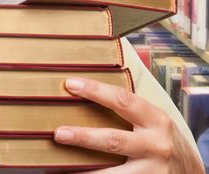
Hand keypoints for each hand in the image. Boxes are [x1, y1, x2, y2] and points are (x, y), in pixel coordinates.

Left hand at [53, 77, 203, 173]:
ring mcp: (151, 170)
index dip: (95, 90)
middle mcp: (155, 145)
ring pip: (112, 172)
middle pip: (114, 140)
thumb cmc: (162, 140)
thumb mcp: (153, 121)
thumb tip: (85, 93)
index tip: (71, 84)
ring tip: (59, 167)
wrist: (191, 172)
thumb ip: (129, 110)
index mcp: (155, 120)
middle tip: (59, 133)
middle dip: (84, 137)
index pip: (122, 100)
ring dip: (85, 170)